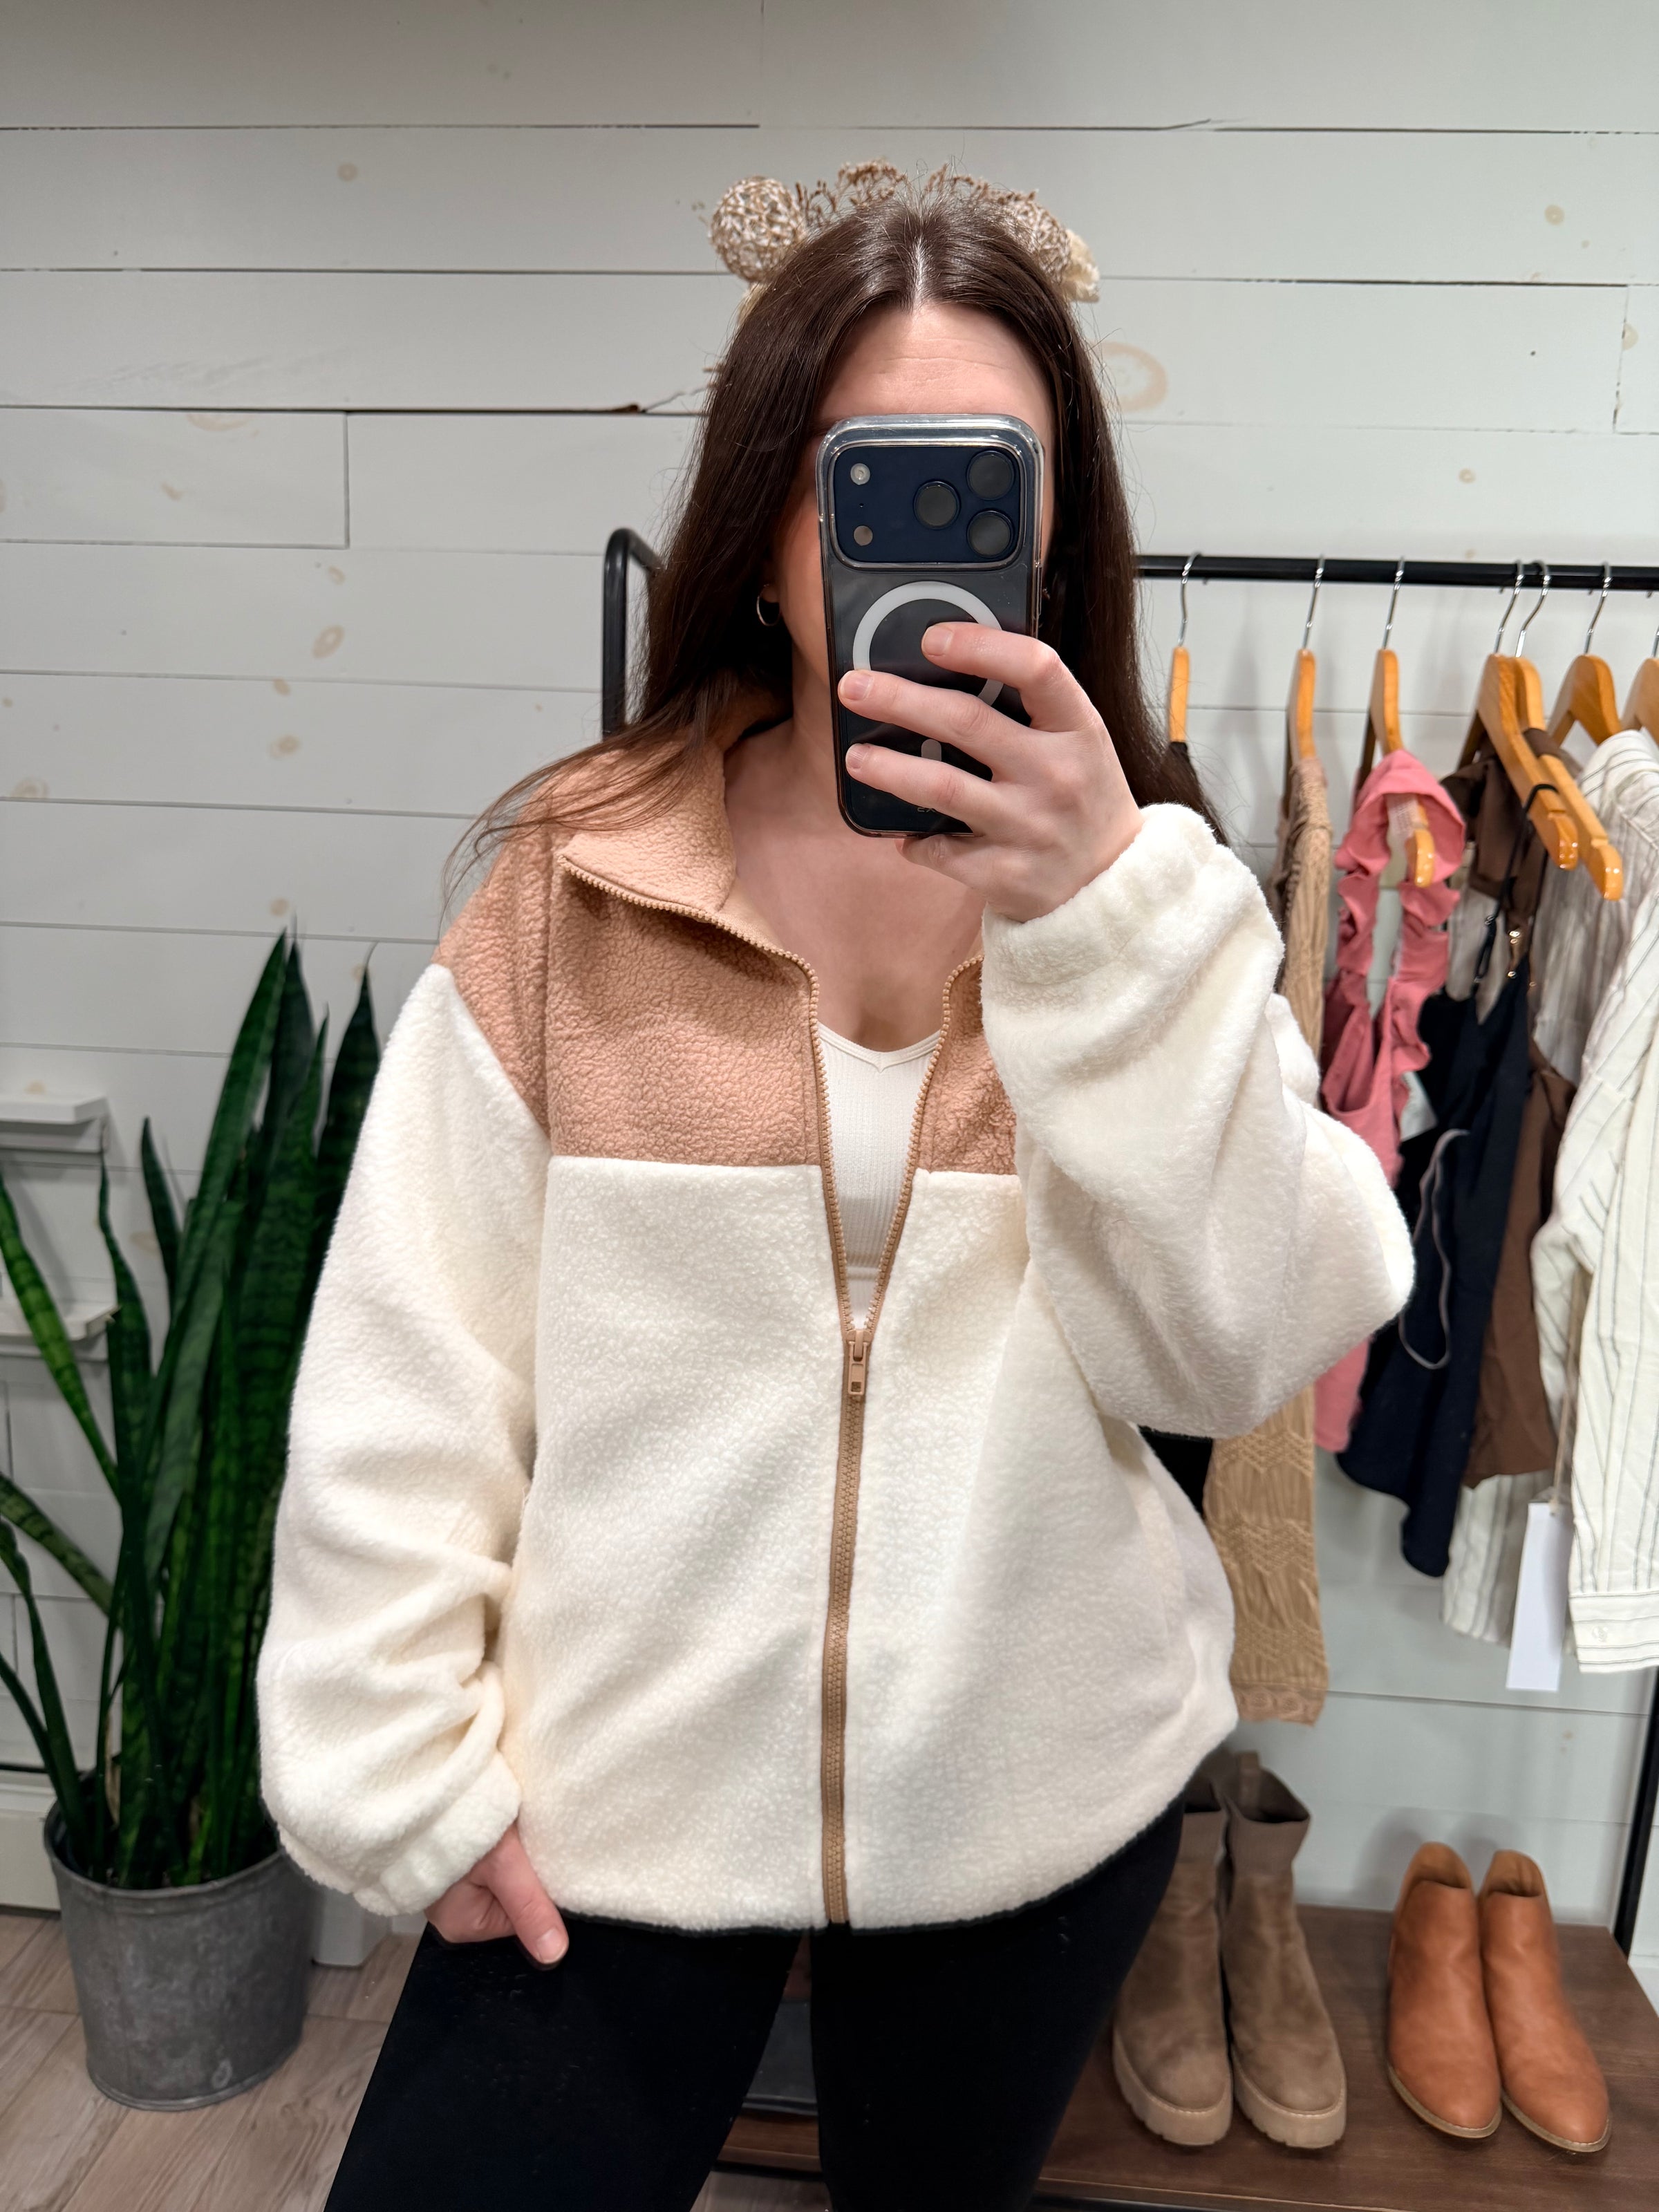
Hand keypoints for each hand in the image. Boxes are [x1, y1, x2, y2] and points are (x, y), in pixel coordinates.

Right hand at [425, 1820, 568, 1965]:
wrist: (424, 1780)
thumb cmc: (458, 1823)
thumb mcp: (503, 1866)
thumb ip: (529, 1909)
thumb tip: (554, 1955)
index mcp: (463, 1925)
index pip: (523, 1918)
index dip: (540, 1890)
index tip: (543, 1860)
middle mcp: (453, 1911)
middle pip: (512, 1898)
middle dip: (525, 1870)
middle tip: (527, 1839)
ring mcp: (449, 1884)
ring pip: (502, 1877)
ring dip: (513, 1853)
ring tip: (514, 1827)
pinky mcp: (451, 1858)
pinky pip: (486, 1860)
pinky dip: (498, 1842)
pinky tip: (500, 1823)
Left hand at [838, 625, 1141, 921]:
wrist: (1110, 886)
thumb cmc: (1080, 797)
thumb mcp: (1077, 744)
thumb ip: (1030, 710)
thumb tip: (942, 670)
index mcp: (1079, 729)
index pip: (1035, 668)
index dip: (979, 646)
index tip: (930, 638)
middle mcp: (1057, 775)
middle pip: (966, 721)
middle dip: (899, 699)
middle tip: (853, 687)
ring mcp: (1032, 827)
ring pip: (942, 787)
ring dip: (888, 769)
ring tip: (855, 758)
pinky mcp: (1008, 875)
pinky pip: (942, 851)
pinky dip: (915, 841)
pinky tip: (902, 832)